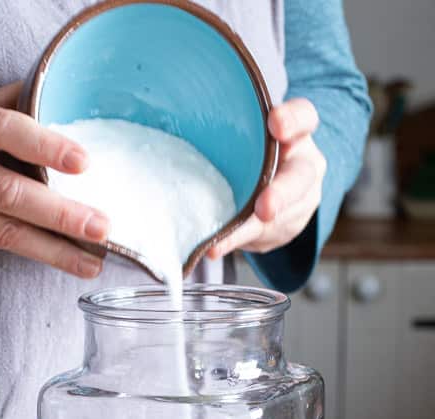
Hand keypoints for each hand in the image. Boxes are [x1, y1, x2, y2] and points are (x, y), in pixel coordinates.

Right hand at [0, 83, 108, 277]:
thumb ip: (0, 107)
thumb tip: (55, 98)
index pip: (3, 128)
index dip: (45, 143)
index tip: (84, 162)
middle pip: (9, 192)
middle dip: (60, 214)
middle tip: (103, 229)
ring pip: (1, 231)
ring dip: (51, 249)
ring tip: (91, 262)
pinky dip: (25, 253)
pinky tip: (59, 260)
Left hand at [208, 98, 325, 259]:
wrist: (280, 189)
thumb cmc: (255, 152)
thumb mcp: (249, 132)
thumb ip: (230, 123)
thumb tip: (171, 112)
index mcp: (297, 134)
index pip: (304, 118)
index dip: (292, 120)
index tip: (274, 122)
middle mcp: (304, 167)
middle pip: (300, 178)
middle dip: (281, 194)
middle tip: (265, 207)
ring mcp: (298, 202)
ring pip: (280, 216)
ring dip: (250, 230)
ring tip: (221, 242)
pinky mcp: (282, 228)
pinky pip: (261, 237)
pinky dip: (235, 243)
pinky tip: (213, 248)